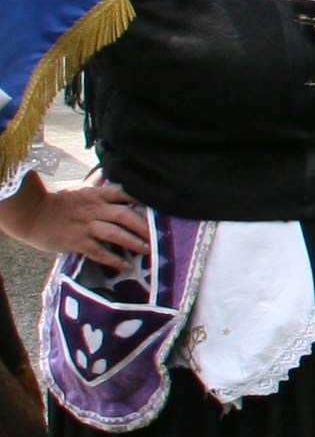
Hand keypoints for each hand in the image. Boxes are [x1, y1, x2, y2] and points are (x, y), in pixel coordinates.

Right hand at [0, 172, 150, 269]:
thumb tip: (105, 171)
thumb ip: (95, 183)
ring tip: (148, 249)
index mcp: (97, 195)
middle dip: (144, 225)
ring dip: (133, 242)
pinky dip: (113, 259)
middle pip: (124, 215)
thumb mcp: (79, 189)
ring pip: (114, 233)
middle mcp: (94, 209)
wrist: (32, 215)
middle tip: (159, 234)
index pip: (124, 193)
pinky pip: (99, 252)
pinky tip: (126, 265)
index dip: (143, 199)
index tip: (160, 207)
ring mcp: (86, 226)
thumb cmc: (58, 202)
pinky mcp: (77, 242)